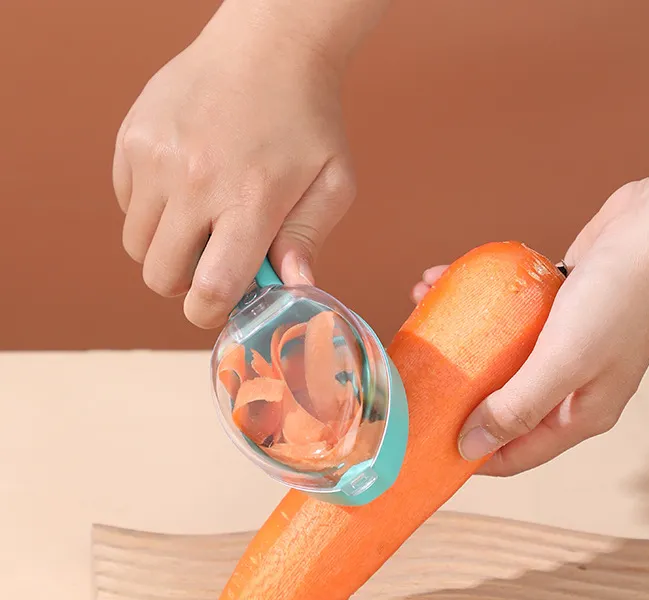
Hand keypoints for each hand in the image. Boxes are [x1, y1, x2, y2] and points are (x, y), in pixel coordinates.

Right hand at [112, 1, 356, 327]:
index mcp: (250, 202)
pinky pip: (125, 205)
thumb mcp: (332, 184)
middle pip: (162, 277)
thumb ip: (308, 241)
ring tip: (201, 221)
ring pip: (137, 246)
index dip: (211, 312)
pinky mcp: (131, 139)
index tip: (222, 304)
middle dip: (188, 284)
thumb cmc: (308, 121)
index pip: (211, 289)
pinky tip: (184, 187)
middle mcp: (195, 182)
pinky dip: (150, 211)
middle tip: (215, 260)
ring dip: (166, 248)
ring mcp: (155, 158)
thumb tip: (291, 288)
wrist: (268, 46)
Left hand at [414, 181, 648, 475]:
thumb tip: (468, 449)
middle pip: (501, 406)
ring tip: (420, 309)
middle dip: (455, 391)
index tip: (424, 441)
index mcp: (580, 414)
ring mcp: (566, 345)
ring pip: (499, 355)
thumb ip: (516, 408)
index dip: (469, 454)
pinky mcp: (558, 307)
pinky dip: (477, 302)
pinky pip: (507, 314)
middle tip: (414, 374)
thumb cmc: (620, 300)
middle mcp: (572, 386)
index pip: (515, 453)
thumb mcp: (563, 363)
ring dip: (459, 337)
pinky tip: (442, 278)